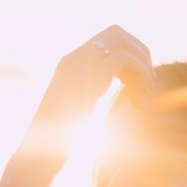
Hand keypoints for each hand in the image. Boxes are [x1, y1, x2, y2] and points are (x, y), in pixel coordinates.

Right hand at [17, 24, 154, 172]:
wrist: (38, 154)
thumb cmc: (60, 140)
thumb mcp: (80, 109)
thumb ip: (94, 93)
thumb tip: (120, 95)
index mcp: (72, 63)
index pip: (109, 37)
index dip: (132, 52)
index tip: (140, 81)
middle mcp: (74, 58)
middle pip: (117, 32)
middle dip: (140, 53)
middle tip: (147, 84)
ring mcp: (78, 66)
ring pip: (122, 43)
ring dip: (142, 66)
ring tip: (143, 95)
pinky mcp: (86, 80)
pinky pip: (123, 60)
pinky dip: (139, 77)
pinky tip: (137, 103)